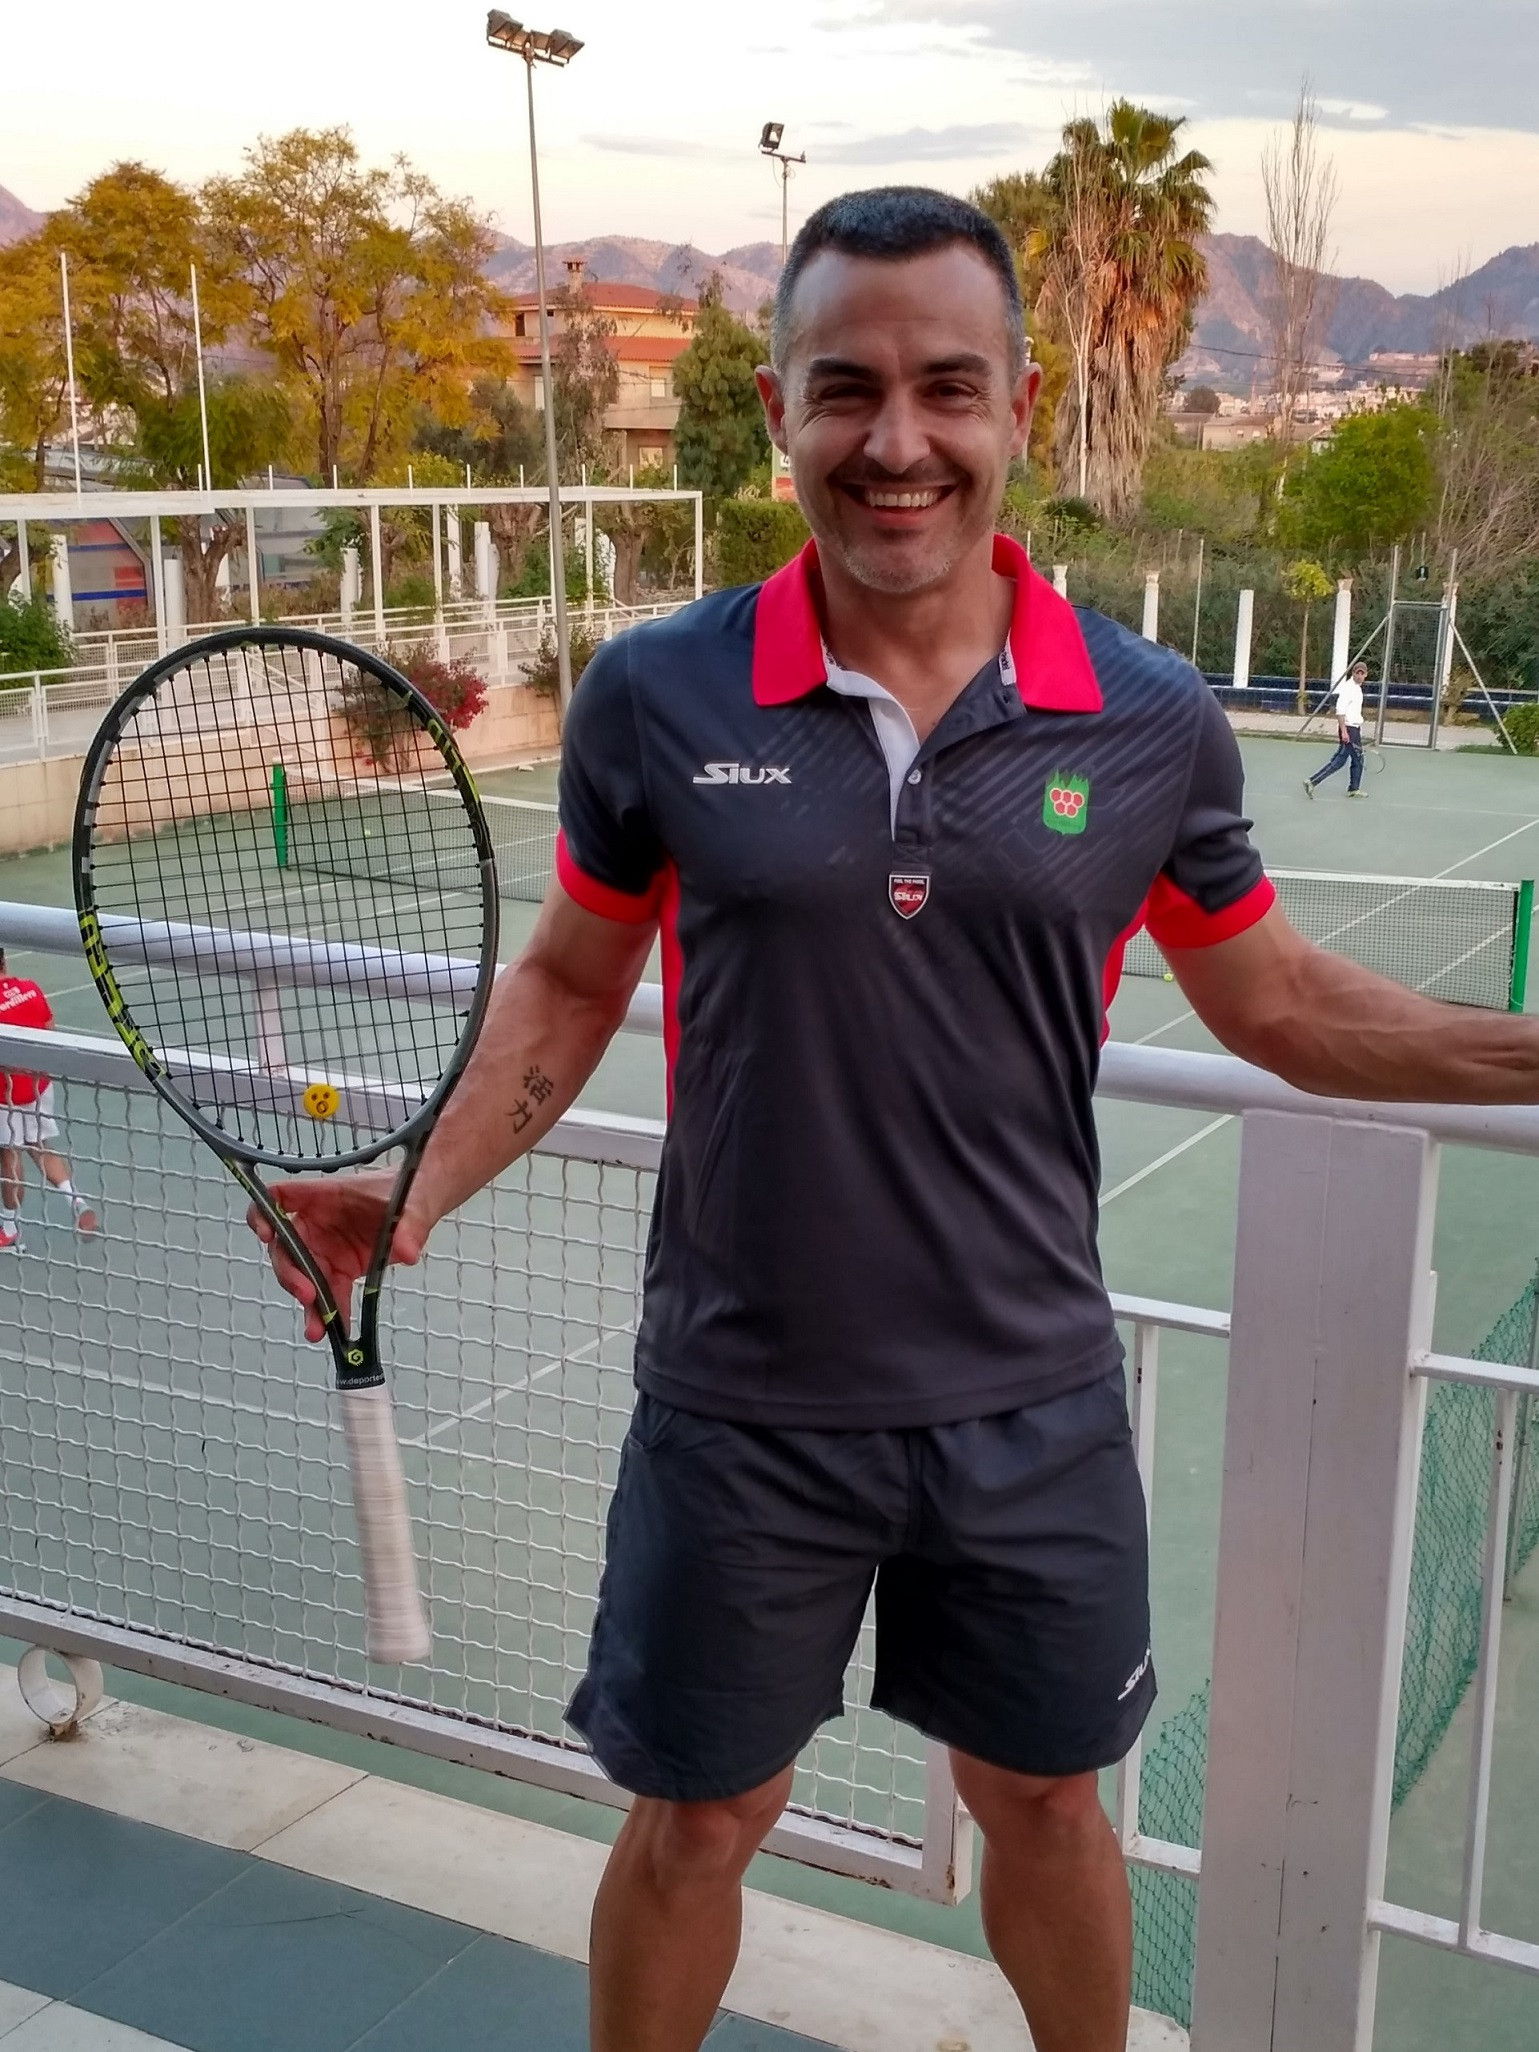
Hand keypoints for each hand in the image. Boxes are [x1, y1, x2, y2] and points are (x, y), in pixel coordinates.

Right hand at [246, 1170, 431, 1343]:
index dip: (264, 1214)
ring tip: (316, 1329)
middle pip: (285, 1246)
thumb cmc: (407, 1190)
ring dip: (308, 1303)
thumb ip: (410, 1224)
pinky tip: (336, 1329)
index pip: (281, 1197)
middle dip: (290, 1273)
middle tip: (306, 1294)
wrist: (420, 1203)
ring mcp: (325, 1248)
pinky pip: (330, 1293)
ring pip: (303, 1277)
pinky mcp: (340, 1269)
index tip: (266, 1233)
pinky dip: (332, 1312)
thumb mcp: (414, 1202)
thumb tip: (407, 1251)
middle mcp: (316, 1223)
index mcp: (325, 1196)